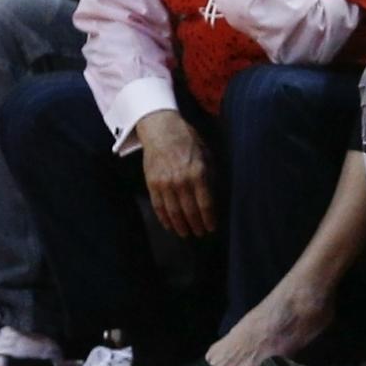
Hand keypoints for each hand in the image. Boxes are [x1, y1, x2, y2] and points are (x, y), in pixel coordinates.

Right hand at [136, 110, 213, 237]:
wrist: (162, 130)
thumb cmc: (189, 141)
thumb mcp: (207, 155)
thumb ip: (210, 175)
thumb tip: (213, 194)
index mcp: (199, 174)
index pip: (206, 203)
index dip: (209, 218)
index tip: (212, 227)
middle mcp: (182, 181)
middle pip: (190, 211)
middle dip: (196, 225)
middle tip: (200, 234)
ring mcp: (165, 184)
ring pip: (173, 212)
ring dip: (180, 225)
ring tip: (185, 233)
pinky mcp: (152, 184)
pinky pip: (158, 206)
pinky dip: (164, 218)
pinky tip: (169, 225)